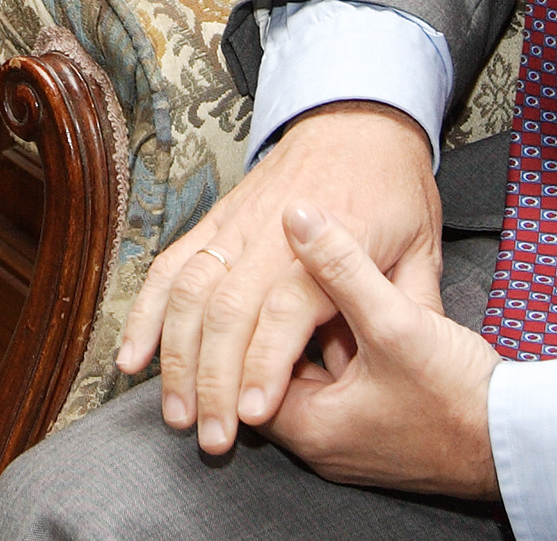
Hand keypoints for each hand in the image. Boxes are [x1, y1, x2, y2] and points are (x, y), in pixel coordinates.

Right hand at [115, 101, 439, 453]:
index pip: (286, 307)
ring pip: (189, 292)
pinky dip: (145, 313)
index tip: (253, 414)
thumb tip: (412, 365)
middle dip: (212, 379)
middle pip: (228, 309)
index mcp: (330, 240)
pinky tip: (132, 356)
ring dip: (174, 356)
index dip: (265, 363)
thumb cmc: (391, 187)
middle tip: (211, 437)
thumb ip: (411, 306)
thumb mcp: (423, 243)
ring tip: (175, 413)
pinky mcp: (213, 223)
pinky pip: (168, 268)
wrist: (355, 119)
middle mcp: (273, 233)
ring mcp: (235, 226)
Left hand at [264, 201, 498, 499]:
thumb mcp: (396, 320)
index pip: (242, 371)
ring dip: (313, 328)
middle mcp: (321, 442)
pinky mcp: (376, 427)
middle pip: (274, 369)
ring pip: (310, 370)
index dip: (244, 317)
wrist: (520, 439)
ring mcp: (349, 437)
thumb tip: (298, 216)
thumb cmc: (460, 396)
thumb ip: (342, 267)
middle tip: (284, 264)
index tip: (253, 266)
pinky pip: (340, 380)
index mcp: (310, 427)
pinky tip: (356, 307)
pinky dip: (341, 344)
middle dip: (280, 318)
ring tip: (321, 278)